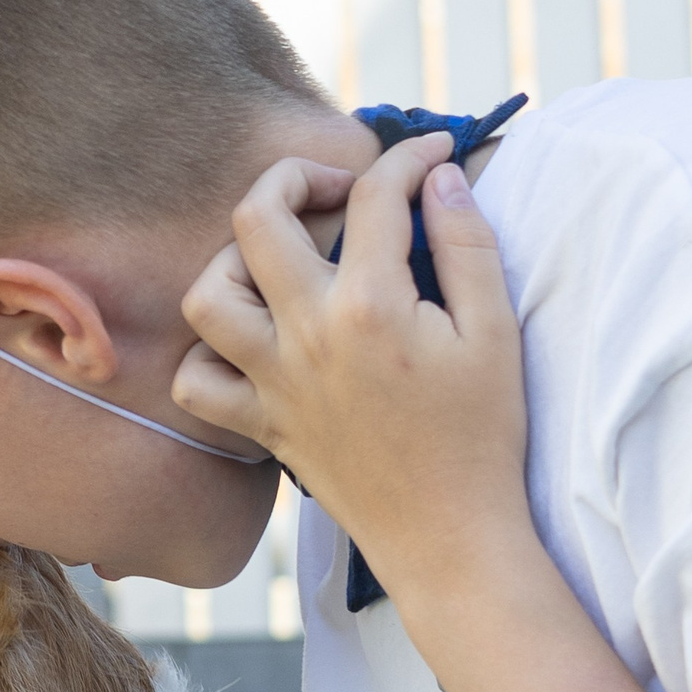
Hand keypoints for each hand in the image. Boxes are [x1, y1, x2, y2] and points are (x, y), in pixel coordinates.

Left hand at [170, 133, 529, 594]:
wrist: (451, 537)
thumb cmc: (483, 436)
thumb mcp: (496, 334)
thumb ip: (467, 245)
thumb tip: (440, 177)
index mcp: (370, 306)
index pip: (374, 197)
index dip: (407, 159)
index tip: (431, 154)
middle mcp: (305, 335)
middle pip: (257, 216)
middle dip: (294, 175)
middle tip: (338, 189)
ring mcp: (272, 380)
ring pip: (206, 294)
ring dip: (236, 263)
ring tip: (285, 264)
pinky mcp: (259, 423)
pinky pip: (195, 380)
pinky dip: (208, 355)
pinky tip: (252, 342)